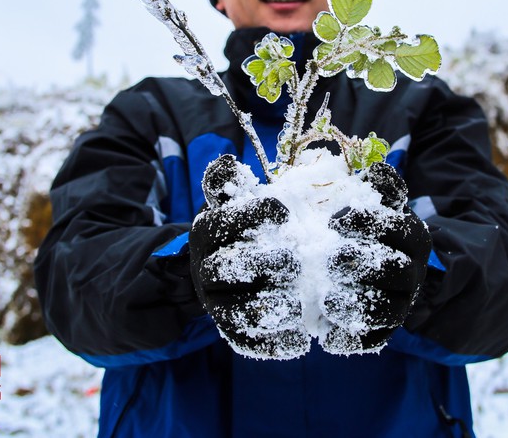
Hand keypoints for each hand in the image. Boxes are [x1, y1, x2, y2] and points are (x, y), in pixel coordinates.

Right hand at [190, 155, 308, 358]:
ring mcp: (216, 303)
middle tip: (297, 258)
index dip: (252, 215)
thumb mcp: (237, 201)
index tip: (284, 211)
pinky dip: (273, 343)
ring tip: (301, 300)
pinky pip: (247, 341)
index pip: (222, 223)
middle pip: (229, 269)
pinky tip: (301, 338)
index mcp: (207, 233)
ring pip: (238, 310)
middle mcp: (205, 269)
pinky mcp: (230, 330)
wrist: (223, 269)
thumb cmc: (244, 227)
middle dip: (266, 262)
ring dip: (271, 305)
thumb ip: (232, 184)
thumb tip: (226, 164)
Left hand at [321, 162, 431, 353]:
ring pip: (389, 310)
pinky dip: (351, 339)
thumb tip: (377, 170)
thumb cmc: (357, 226)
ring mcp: (400, 303)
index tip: (336, 220)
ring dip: (358, 305)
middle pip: (400, 273)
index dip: (371, 224)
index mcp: (411, 238)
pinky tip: (326, 334)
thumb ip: (376, 186)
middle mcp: (412, 273)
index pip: (402, 230)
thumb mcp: (368, 200)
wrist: (357, 261)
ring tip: (327, 299)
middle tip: (331, 258)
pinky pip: (374, 340)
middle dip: (366, 265)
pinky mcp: (382, 330)